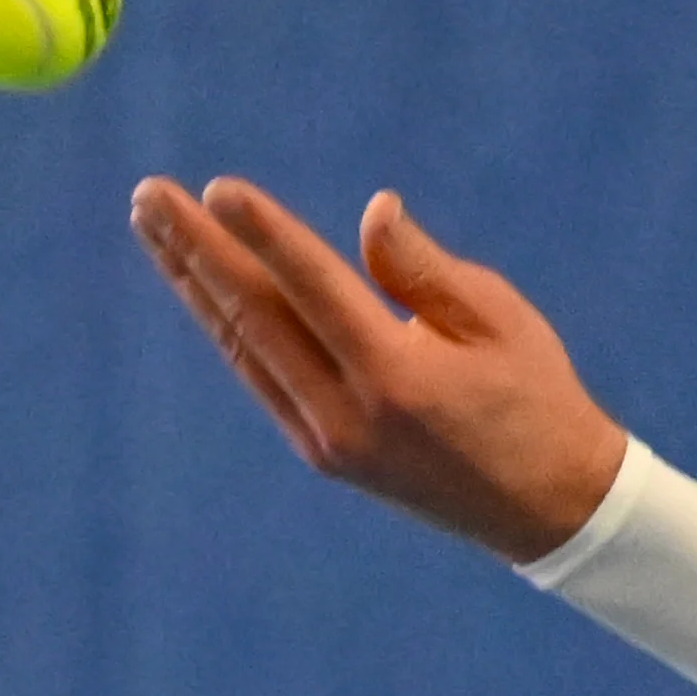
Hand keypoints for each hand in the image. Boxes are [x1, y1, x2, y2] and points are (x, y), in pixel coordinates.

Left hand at [128, 175, 630, 563]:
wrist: (548, 508)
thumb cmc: (537, 397)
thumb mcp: (501, 322)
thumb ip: (426, 269)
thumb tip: (371, 210)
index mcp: (399, 377)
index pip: (314, 289)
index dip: (263, 233)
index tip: (216, 187)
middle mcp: (350, 415)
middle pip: (256, 317)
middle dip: (197, 250)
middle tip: (148, 194)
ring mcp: (329, 441)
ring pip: (244, 348)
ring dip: (193, 284)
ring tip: (153, 228)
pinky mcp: (324, 454)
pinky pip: (260, 376)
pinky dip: (226, 325)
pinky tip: (201, 286)